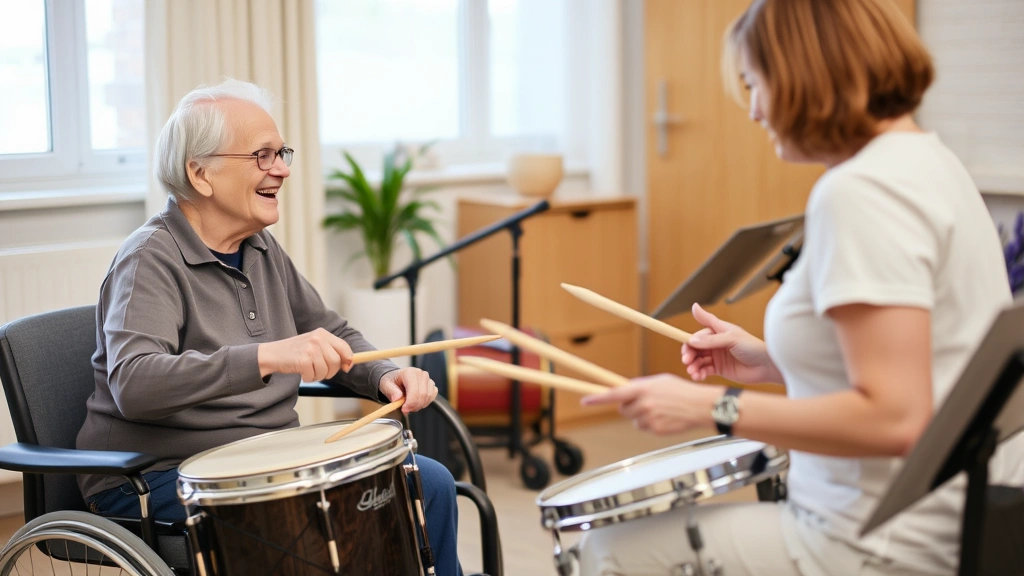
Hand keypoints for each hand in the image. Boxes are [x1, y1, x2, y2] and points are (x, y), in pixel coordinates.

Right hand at [257, 328, 353, 380]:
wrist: (272, 354)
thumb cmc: (295, 352)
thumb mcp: (314, 344)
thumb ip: (331, 350)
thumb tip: (349, 362)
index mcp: (322, 333)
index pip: (344, 347)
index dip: (348, 359)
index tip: (346, 367)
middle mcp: (318, 339)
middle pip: (336, 361)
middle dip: (331, 371)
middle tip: (321, 372)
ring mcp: (310, 349)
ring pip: (326, 370)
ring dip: (318, 376)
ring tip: (309, 371)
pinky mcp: (303, 360)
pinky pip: (314, 375)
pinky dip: (308, 378)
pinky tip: (302, 372)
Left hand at [378, 367, 437, 413]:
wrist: (396, 378)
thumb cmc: (392, 381)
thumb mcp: (386, 385)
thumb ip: (391, 391)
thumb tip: (397, 398)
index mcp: (409, 373)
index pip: (415, 391)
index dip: (410, 403)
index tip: (404, 410)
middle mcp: (420, 374)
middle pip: (423, 394)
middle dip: (414, 406)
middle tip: (406, 410)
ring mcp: (427, 379)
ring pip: (428, 396)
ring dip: (419, 405)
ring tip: (410, 406)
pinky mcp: (431, 384)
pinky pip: (432, 396)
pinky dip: (425, 403)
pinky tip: (416, 403)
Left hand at [581, 374, 719, 434]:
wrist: (700, 406)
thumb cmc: (681, 390)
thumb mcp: (659, 381)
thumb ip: (640, 385)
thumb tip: (625, 389)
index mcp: (642, 389)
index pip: (614, 394)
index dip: (597, 398)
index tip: (585, 401)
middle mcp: (643, 404)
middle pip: (623, 410)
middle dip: (629, 406)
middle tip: (644, 402)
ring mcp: (648, 419)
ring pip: (634, 420)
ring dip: (642, 416)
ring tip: (660, 409)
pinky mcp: (655, 430)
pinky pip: (645, 427)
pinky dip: (651, 424)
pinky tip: (665, 417)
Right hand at [681, 303, 781, 383]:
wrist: (767, 367)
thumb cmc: (753, 348)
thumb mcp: (731, 339)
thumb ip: (710, 339)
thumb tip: (691, 336)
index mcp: (718, 331)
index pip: (698, 335)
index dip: (689, 342)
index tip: (685, 351)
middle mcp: (716, 343)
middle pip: (695, 348)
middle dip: (689, 356)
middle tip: (687, 363)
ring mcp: (717, 356)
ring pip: (698, 360)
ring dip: (693, 366)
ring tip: (693, 373)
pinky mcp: (720, 369)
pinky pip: (704, 370)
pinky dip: (699, 373)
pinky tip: (698, 377)